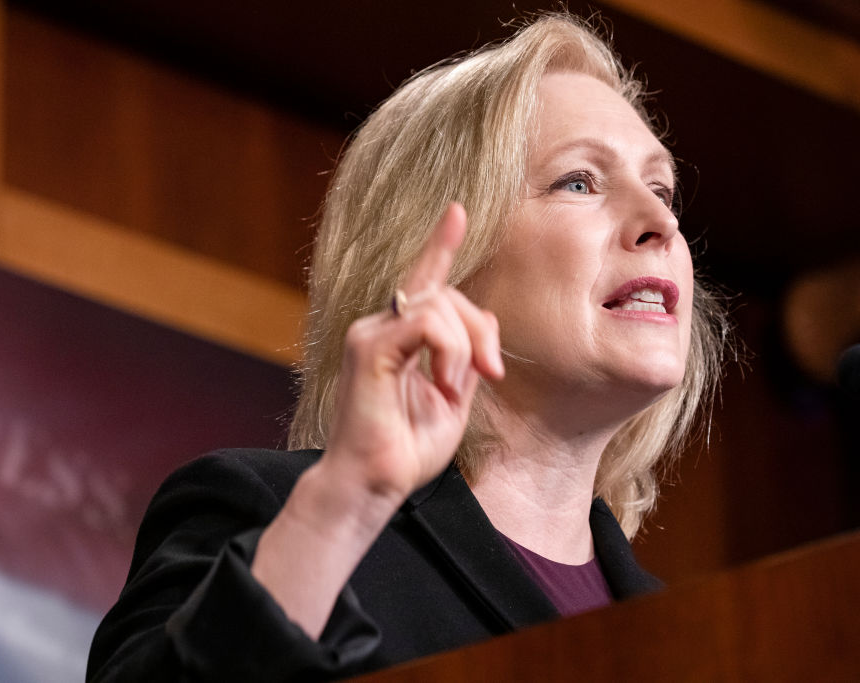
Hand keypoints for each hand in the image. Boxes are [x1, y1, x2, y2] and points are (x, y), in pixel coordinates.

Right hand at [323, 202, 503, 501]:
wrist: (373, 484)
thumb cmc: (407, 448)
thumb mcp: (453, 395)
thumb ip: (466, 355)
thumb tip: (483, 322)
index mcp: (398, 337)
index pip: (423, 281)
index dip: (440, 243)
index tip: (457, 210)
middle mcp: (379, 327)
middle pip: (446, 292)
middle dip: (480, 328)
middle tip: (491, 373)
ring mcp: (370, 333)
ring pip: (439, 303)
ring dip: (464, 345)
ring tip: (454, 387)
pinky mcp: (369, 348)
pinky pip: (425, 322)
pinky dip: (448, 351)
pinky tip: (443, 383)